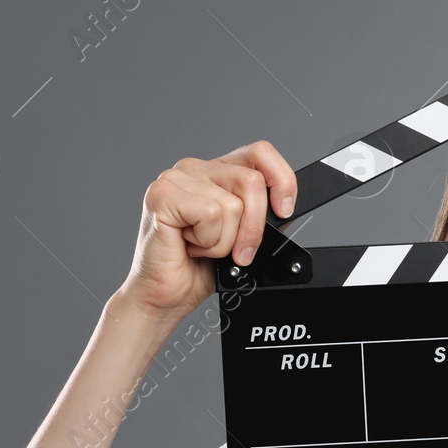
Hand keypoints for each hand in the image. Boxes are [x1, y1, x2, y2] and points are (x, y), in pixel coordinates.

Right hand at [114, 140, 297, 318]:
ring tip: (202, 246)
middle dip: (253, 227)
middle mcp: (194, 169)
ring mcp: (175, 179)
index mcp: (216, 172)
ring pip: (232, 204)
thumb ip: (264, 216)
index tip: (284, 210)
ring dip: (225, 241)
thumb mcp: (245, 238)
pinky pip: (211, 215)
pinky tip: (189, 245)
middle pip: (252, 181)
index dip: (282, 179)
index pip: (260, 152)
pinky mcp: (162, 195)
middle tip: (238, 252)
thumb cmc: (199, 268)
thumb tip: (285, 208)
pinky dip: (208, 242)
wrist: (167, 295)